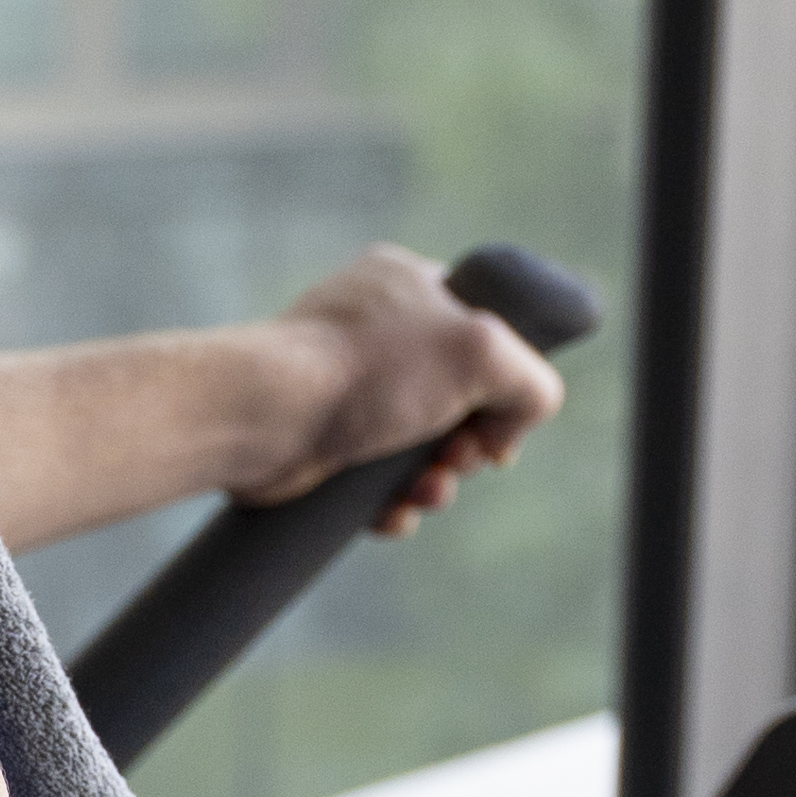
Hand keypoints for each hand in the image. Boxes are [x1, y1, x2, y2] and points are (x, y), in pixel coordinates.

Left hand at [236, 246, 568, 531]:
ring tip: (425, 493)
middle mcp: (376, 330)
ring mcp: (346, 386)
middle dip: (469, 444)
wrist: (264, 418)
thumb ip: (531, 378)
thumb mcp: (482, 353)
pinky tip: (391, 513)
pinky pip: (376, 480)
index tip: (500, 421)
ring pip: (419, 447)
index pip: (484, 328)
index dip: (504, 382)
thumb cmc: (365, 372)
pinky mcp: (321, 440)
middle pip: (457, 398)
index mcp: (410, 284)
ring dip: (436, 482)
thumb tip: (518, 420)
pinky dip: (392, 503)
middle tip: (459, 458)